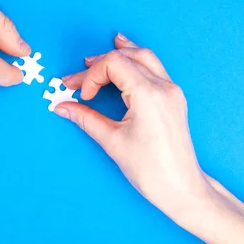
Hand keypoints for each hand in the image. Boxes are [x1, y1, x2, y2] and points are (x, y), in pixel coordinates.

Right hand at [57, 33, 243, 243]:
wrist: (181, 187)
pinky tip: (126, 59)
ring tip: (97, 57)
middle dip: (99, 64)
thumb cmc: (151, 170)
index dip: (91, 75)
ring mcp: (172, 90)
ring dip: (119, 55)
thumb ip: (85, 118)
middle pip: (127, 56)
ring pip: (144, 56)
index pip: (113, 64)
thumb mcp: (112, 141)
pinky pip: (155, 68)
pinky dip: (136, 61)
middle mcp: (163, 86)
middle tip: (77, 77)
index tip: (82, 96)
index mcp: (148, 94)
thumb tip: (62, 106)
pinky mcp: (174, 98)